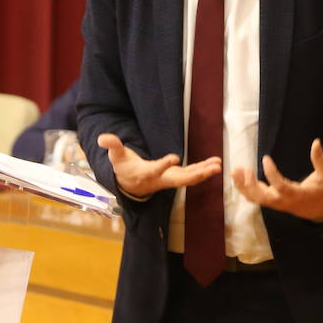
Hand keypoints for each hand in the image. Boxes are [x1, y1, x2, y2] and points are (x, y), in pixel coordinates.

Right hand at [97, 133, 220, 197]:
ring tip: (218, 165)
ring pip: (189, 178)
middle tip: (212, 168)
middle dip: (196, 174)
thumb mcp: (116, 156)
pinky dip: (204, 171)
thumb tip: (103, 137)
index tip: (175, 158)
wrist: (129, 185)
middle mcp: (161, 179)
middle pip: (180, 179)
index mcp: (146, 173)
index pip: (156, 170)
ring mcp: (169, 180)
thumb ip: (112, 146)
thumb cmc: (123, 168)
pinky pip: (192, 175)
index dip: (164, 165)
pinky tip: (216, 164)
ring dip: (204, 172)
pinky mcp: (175, 177)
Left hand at [232, 138, 322, 220]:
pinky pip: (255, 198)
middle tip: (244, 168)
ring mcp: (276, 203)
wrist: (320, 210)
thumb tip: (316, 142)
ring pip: (255, 198)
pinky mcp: (272, 202)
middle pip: (262, 197)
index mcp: (297, 195)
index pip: (281, 186)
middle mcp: (284, 201)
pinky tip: (238, 175)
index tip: (265, 158)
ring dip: (243, 186)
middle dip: (250, 184)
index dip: (271, 174)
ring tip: (235, 170)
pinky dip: (244, 188)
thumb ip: (321, 160)